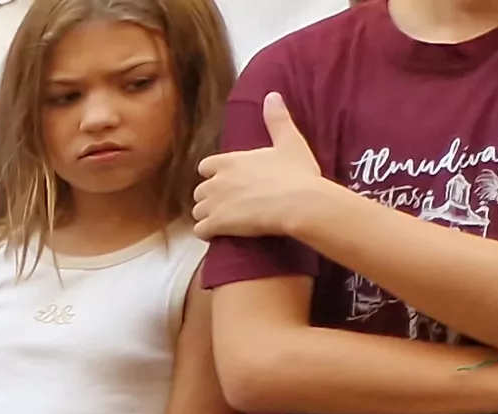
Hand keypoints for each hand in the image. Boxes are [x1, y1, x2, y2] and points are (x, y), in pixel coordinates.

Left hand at [193, 93, 347, 241]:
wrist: (300, 203)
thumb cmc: (297, 173)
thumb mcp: (289, 142)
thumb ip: (277, 119)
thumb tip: (272, 95)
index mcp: (229, 160)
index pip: (205, 167)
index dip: (213, 175)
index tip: (228, 182)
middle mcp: (215, 180)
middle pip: (200, 191)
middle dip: (210, 198)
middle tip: (230, 205)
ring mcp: (213, 203)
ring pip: (197, 211)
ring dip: (208, 216)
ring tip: (227, 221)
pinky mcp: (216, 224)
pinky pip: (199, 231)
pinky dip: (207, 233)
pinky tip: (220, 234)